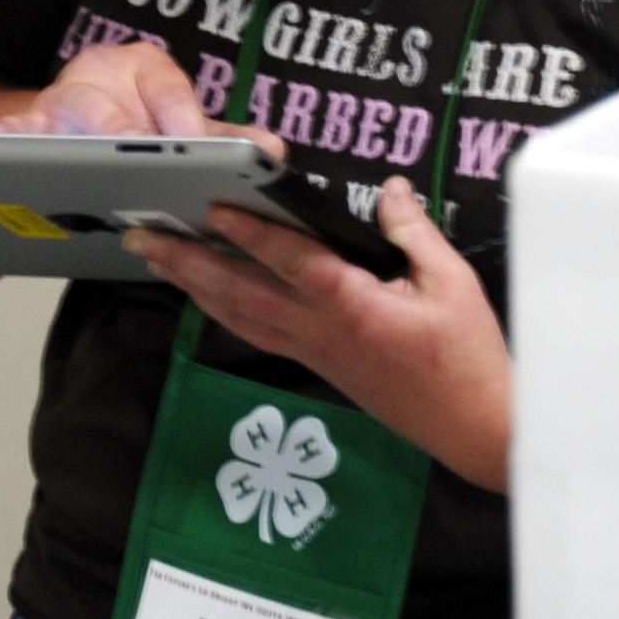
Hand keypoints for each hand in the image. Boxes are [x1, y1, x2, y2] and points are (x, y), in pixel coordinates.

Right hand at [0, 39, 279, 152]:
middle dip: (128, 147)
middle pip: (116, 111)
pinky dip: (6, 134)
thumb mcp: (179, 122)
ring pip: (66, 116)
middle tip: (142, 178)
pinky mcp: (26, 121)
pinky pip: (14, 128)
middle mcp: (101, 70)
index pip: (171, 92)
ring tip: (77, 163)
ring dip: (70, 144)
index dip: (183, 126)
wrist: (75, 115)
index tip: (196, 155)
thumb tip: (271, 152)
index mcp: (146, 66)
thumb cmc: (136, 117)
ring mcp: (59, 94)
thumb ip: (223, 139)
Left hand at [122, 175, 512, 491]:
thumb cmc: (469, 356)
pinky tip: (208, 296)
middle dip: (188, 262)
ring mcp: (314, 353)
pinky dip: (224, 310)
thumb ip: (414, 233)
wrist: (475, 427)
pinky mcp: (319, 366)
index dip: (249, 232)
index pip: (289, 261)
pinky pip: (258, 333)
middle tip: (143, 236)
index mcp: (351, 307)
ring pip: (239, 317)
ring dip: (194, 286)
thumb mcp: (452, 282)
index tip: (210, 208)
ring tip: (158, 259)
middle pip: (239, 292)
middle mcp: (319, 332)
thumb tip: (391, 190)